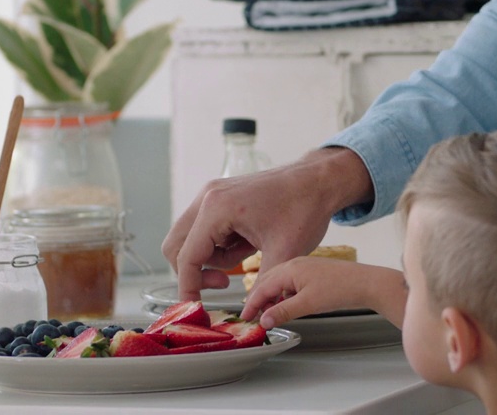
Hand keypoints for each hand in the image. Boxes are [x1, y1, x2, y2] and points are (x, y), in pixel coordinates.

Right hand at [162, 146, 374, 301]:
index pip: (187, 257)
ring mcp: (212, 195)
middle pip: (176, 246)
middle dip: (195, 272)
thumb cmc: (304, 209)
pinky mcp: (221, 197)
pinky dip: (220, 244)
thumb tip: (249, 315)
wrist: (319, 180)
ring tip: (248, 255)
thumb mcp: (284, 254)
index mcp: (217, 208)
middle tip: (225, 283)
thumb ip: (261, 287)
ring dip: (212, 257)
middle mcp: (208, 198)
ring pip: (190, 239)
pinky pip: (205, 229)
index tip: (196, 309)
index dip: (189, 288)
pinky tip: (248, 244)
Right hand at [241, 257, 406, 328]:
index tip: (245, 317)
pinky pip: (290, 282)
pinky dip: (284, 293)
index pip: (261, 287)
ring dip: (272, 297)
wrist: (366, 283)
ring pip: (279, 281)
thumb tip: (263, 320)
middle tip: (254, 317)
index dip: (251, 304)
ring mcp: (305, 266)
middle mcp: (295, 263)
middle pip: (267, 281)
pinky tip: (288, 304)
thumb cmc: (340, 289)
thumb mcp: (307, 304)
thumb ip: (282, 311)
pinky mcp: (313, 271)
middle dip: (259, 299)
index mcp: (289, 268)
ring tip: (270, 314)